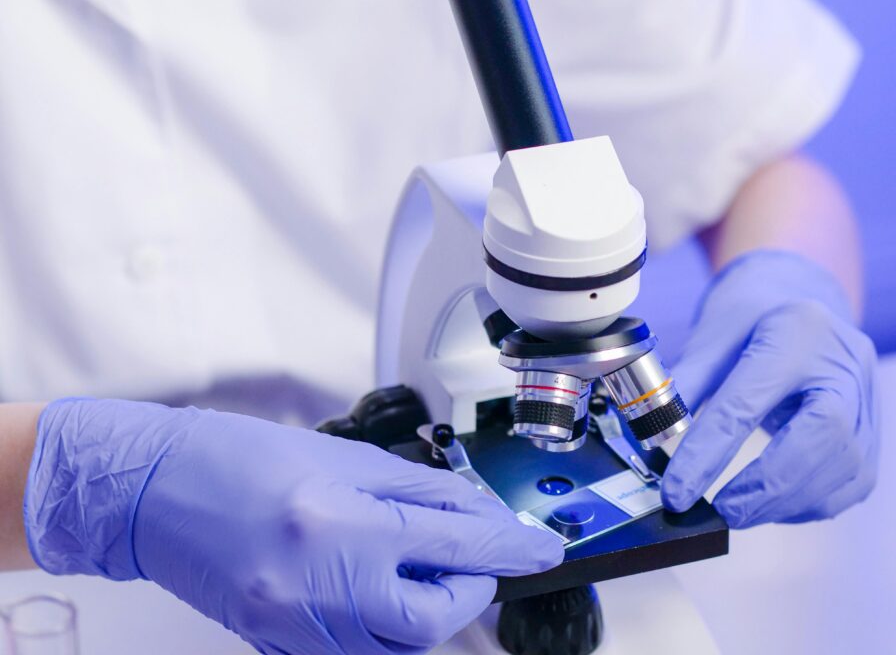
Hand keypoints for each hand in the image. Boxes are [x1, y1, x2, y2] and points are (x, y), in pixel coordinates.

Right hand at [25, 399, 562, 653]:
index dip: (511, 547)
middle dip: (469, 587)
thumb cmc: (239, 457)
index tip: (544, 550)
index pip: (455, 544)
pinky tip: (379, 582)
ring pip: (401, 643)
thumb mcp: (344, 456)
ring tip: (418, 562)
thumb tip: (476, 512)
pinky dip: (387, 623)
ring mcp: (297, 628)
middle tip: (470, 553)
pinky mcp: (281, 646)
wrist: (155, 493)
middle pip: (435, 618)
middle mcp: (320, 588)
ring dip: (429, 608)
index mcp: (339, 525)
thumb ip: (419, 489)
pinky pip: (359, 650)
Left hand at [661, 250, 877, 527]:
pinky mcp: (874, 428)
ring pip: (845, 465)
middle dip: (767, 486)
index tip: (677, 492)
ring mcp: (869, 395)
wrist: (799, 300)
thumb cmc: (750, 320)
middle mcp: (844, 361)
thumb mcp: (709, 338)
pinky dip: (810, 503)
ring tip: (740, 511)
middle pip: (821, 434)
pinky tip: (774, 505)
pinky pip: (853, 481)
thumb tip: (652, 439)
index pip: (748, 401)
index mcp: (796, 329)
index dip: (708, 453)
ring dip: (788, 502)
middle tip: (722, 511)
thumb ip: (682, 386)